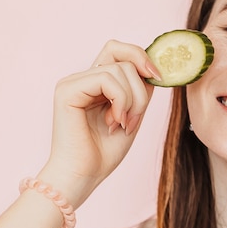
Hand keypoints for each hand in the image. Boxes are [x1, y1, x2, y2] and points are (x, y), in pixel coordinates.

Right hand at [37, 40, 160, 207]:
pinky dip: (120, 100)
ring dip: (132, 100)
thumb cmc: (104, 152)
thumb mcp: (133, 114)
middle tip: (135, 117)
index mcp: (96, 82)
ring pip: (120, 69)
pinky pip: (107, 79)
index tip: (159, 78)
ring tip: (123, 124)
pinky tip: (114, 121)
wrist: (83, 177)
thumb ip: (140, 90)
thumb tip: (153, 68)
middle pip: (122, 56)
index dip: (141, 57)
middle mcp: (83, 78)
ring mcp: (73, 82)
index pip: (119, 50)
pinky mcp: (67, 90)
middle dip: (140, 88)